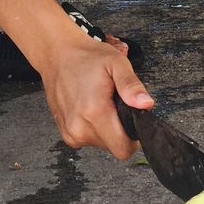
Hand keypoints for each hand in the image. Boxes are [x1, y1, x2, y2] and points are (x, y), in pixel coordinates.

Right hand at [41, 34, 152, 159]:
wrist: (58, 55)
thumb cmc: (86, 57)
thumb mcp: (117, 63)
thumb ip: (131, 85)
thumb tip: (146, 104)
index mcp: (95, 112)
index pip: (123, 148)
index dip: (134, 137)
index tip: (132, 118)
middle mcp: (79, 127)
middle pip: (114, 147)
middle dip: (121, 130)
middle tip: (116, 104)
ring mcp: (70, 132)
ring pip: (102, 144)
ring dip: (108, 129)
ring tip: (102, 103)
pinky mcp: (65, 134)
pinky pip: (89, 140)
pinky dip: (94, 128)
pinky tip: (90, 108)